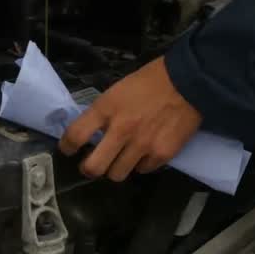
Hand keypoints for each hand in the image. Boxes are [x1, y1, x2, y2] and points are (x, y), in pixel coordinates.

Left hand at [60, 56, 201, 181]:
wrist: (188, 82)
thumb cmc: (150, 81)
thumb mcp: (118, 90)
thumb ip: (104, 112)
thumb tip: (94, 131)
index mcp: (106, 108)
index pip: (75, 136)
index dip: (66, 147)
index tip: (67, 150)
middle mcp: (121, 130)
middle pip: (93, 167)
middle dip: (88, 169)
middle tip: (90, 165)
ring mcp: (142, 145)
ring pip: (117, 174)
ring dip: (116, 168)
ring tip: (121, 159)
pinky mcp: (161, 154)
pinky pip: (143, 170)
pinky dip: (141, 164)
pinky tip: (144, 152)